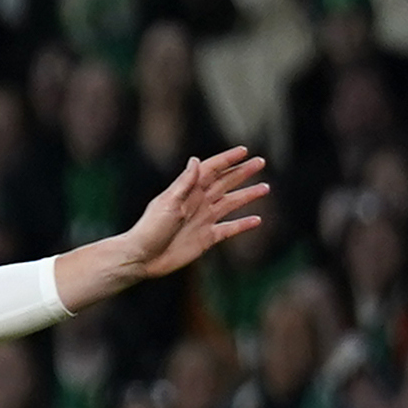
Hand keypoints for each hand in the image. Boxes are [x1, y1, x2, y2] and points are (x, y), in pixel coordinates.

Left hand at [120, 148, 267, 282]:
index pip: (211, 170)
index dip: (227, 159)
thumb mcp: (168, 202)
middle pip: (225, 183)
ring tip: (265, 188)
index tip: (244, 150)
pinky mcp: (206, 238)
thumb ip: (184, 183)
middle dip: (242, 172)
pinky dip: (243, 224)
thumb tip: (195, 160)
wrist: (142, 257)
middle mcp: (198, 203)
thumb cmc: (150, 228)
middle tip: (260, 162)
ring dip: (247, 195)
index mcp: (188, 192)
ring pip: (231, 203)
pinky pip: (229, 229)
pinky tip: (257, 220)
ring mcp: (203, 220)